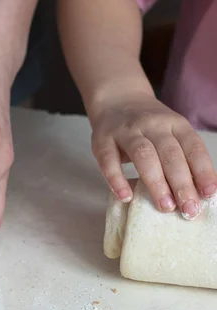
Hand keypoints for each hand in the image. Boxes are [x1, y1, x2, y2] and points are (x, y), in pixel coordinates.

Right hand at [89, 94, 216, 218]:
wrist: (116, 100)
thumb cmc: (148, 127)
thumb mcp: (170, 133)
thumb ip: (182, 157)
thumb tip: (197, 193)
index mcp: (175, 124)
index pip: (193, 147)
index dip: (202, 171)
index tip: (208, 195)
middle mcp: (152, 124)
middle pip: (170, 154)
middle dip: (181, 184)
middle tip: (188, 210)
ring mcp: (125, 131)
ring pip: (144, 155)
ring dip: (156, 183)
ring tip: (165, 207)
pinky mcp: (102, 140)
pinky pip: (109, 161)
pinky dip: (117, 179)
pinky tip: (126, 197)